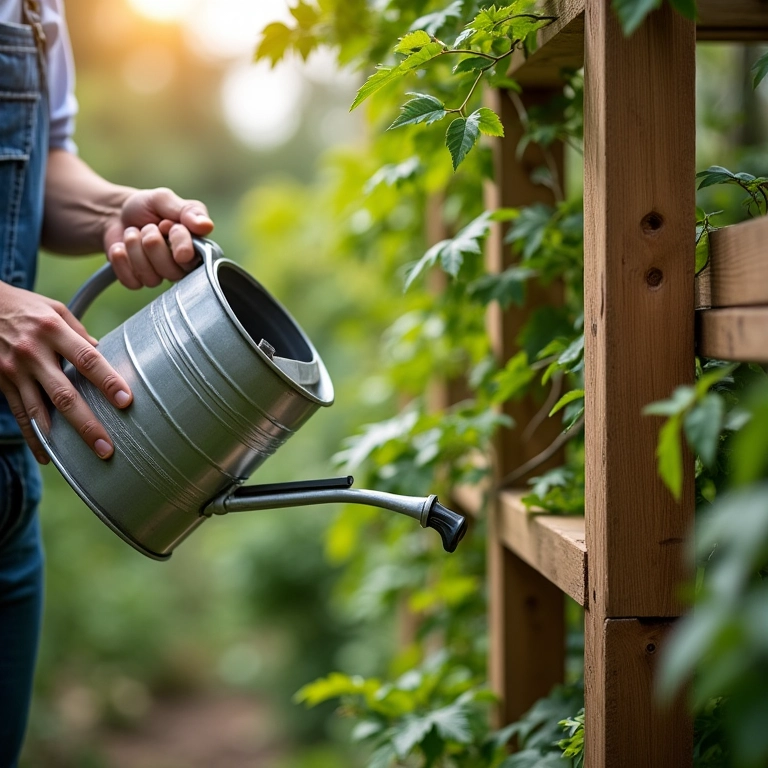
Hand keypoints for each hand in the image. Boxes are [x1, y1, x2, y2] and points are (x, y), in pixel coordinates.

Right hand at [0, 282, 132, 462]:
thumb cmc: (24, 307)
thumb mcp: (54, 309)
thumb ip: (79, 332)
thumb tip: (101, 351)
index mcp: (53, 330)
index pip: (86, 359)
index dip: (107, 381)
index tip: (126, 400)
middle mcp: (33, 353)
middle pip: (64, 393)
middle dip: (87, 423)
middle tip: (107, 446)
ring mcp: (14, 370)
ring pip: (40, 411)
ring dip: (63, 438)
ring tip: (87, 456)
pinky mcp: (1, 383)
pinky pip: (20, 415)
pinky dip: (33, 438)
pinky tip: (47, 455)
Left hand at [103, 187, 213, 288]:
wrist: (116, 214)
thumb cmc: (146, 207)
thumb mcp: (166, 199)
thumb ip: (188, 210)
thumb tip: (206, 226)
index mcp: (194, 246)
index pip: (194, 257)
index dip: (179, 242)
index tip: (166, 224)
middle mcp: (181, 266)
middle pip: (173, 272)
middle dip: (153, 244)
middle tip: (147, 227)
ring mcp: (160, 275)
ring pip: (152, 278)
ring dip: (134, 249)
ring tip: (132, 233)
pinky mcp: (139, 281)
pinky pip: (132, 282)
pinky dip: (121, 261)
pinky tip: (120, 248)